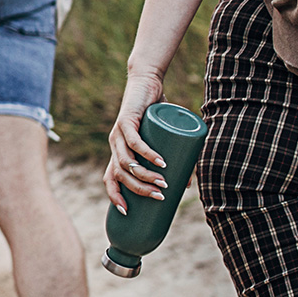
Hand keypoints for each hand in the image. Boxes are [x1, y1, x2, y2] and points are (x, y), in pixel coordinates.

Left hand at [103, 72, 170, 213]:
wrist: (147, 83)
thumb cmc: (157, 117)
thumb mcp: (165, 142)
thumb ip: (176, 162)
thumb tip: (187, 187)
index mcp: (118, 154)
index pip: (110, 180)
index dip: (115, 197)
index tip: (127, 213)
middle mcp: (114, 146)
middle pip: (121, 175)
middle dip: (140, 190)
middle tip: (161, 196)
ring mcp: (117, 134)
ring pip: (126, 161)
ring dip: (144, 175)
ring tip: (164, 182)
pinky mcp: (125, 121)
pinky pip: (134, 142)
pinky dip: (148, 153)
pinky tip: (160, 162)